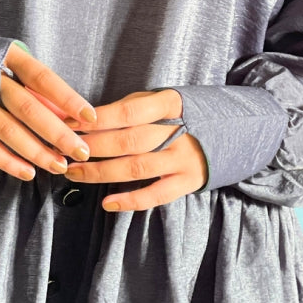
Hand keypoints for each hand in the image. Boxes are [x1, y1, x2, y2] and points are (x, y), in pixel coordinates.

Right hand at [0, 43, 95, 180]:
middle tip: (80, 151)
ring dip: (36, 152)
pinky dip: (7, 161)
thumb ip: (35, 87)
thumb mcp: (10, 62)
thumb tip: (66, 116)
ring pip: (8, 131)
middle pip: (27, 108)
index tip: (90, 118)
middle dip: (57, 133)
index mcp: (7, 55)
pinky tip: (27, 172)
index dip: (68, 98)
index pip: (42, 78)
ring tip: (59, 165)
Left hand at [65, 89, 207, 211]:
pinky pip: (156, 195)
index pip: (127, 113)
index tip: (69, 124)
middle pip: (127, 142)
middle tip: (64, 152)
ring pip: (136, 169)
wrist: (238, 129)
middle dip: (92, 148)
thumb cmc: (187, 112)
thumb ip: (131, 107)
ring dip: (101, 173)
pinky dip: (130, 201)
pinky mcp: (189, 181)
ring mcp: (184, 158)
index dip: (96, 120)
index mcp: (170, 103)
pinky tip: (107, 202)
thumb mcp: (163, 99)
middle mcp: (178, 131)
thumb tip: (89, 117)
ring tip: (74, 173)